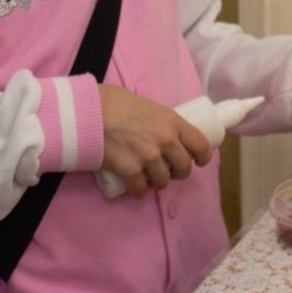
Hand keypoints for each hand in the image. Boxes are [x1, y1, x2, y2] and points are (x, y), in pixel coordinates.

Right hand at [98, 85, 212, 198]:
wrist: (89, 111)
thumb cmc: (114, 101)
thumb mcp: (146, 105)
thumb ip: (158, 120)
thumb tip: (158, 130)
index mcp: (172, 121)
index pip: (201, 144)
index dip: (202, 156)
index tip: (198, 160)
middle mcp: (165, 140)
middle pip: (184, 167)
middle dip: (178, 172)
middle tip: (169, 170)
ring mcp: (148, 157)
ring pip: (163, 181)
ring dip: (158, 182)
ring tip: (149, 177)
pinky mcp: (130, 171)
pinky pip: (140, 190)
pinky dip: (138, 191)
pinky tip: (135, 187)